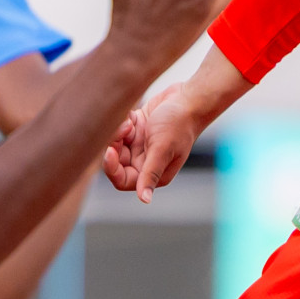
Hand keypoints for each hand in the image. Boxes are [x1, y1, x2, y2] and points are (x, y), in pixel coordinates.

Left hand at [103, 83, 201, 202]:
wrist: (188, 99)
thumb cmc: (180, 124)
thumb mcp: (163, 149)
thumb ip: (151, 174)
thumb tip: (145, 200)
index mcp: (154, 173)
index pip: (123, 180)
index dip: (113, 168)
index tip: (110, 150)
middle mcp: (146, 162)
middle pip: (116, 161)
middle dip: (116, 144)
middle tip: (125, 129)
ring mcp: (141, 146)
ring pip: (115, 145)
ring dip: (118, 131)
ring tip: (130, 121)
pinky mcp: (137, 131)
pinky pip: (119, 131)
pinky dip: (123, 122)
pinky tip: (134, 115)